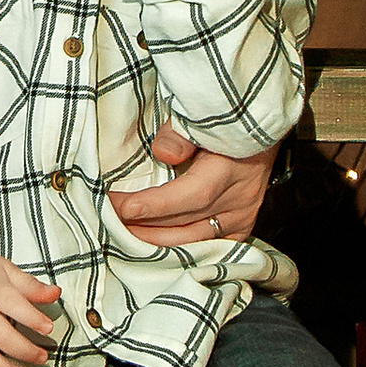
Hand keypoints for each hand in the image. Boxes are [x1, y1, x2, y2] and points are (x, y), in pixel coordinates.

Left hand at [111, 133, 276, 250]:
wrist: (259, 133)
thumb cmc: (224, 124)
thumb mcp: (203, 118)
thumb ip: (181, 133)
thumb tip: (162, 153)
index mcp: (231, 169)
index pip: (193, 194)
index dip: (156, 205)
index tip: (122, 207)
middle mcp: (240, 199)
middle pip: (187, 223)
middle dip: (143, 225)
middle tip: (107, 219)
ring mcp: (241, 218)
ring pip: (193, 241)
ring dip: (153, 241)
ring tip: (120, 234)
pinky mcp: (239, 230)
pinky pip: (203, 248)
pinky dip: (174, 248)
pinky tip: (148, 246)